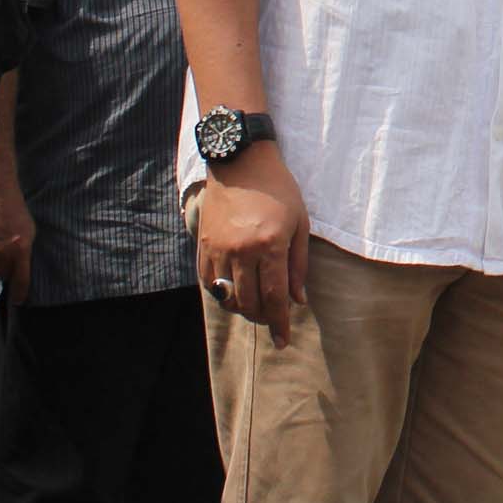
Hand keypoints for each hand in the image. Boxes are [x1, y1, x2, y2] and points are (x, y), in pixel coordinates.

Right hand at [0, 165, 34, 304]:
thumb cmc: (17, 213)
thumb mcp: (29, 232)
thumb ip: (25, 255)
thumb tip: (19, 274)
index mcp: (19, 248)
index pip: (20, 281)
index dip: (20, 294)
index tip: (18, 300)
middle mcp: (0, 250)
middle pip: (2, 278)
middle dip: (5, 277)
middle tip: (7, 271)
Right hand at [196, 143, 310, 345]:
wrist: (241, 161)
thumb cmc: (278, 189)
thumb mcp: (300, 222)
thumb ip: (298, 264)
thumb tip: (298, 299)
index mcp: (270, 245)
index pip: (274, 297)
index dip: (279, 322)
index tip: (283, 341)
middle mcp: (242, 251)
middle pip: (249, 302)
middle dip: (262, 318)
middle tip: (272, 322)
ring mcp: (219, 248)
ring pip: (227, 295)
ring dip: (241, 308)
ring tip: (254, 308)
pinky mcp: (203, 244)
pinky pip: (207, 280)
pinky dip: (220, 293)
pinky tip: (232, 295)